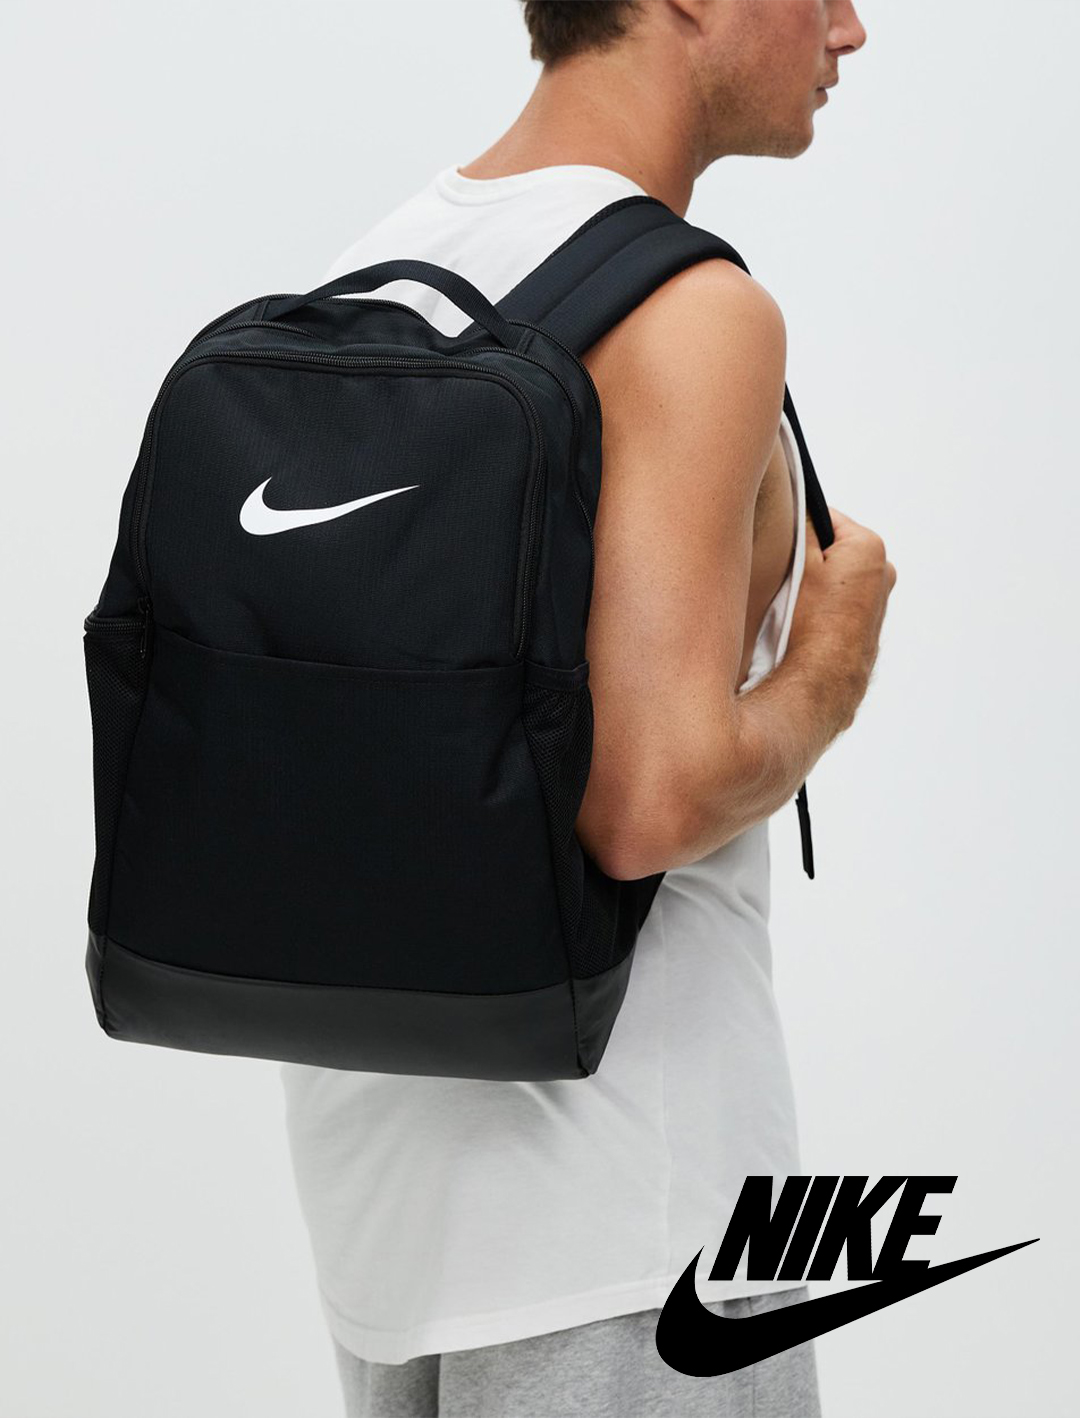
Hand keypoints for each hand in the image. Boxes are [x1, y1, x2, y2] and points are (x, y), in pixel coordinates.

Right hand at [787, 506, 896, 731]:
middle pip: (833, 548)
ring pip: (835, 577)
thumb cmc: (810, 622)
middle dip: (809, 558)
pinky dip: (823, 607)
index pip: (825, 517)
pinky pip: (839, 603)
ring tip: (795, 604)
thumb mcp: (799, 562)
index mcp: (869, 547)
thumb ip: (803, 525)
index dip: (798, 528)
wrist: (821, 681)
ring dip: (814, 584)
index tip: (782, 544)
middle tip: (786, 577)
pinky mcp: (869, 625)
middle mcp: (883, 571)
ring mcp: (878, 601)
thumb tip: (802, 505)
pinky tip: (806, 622)